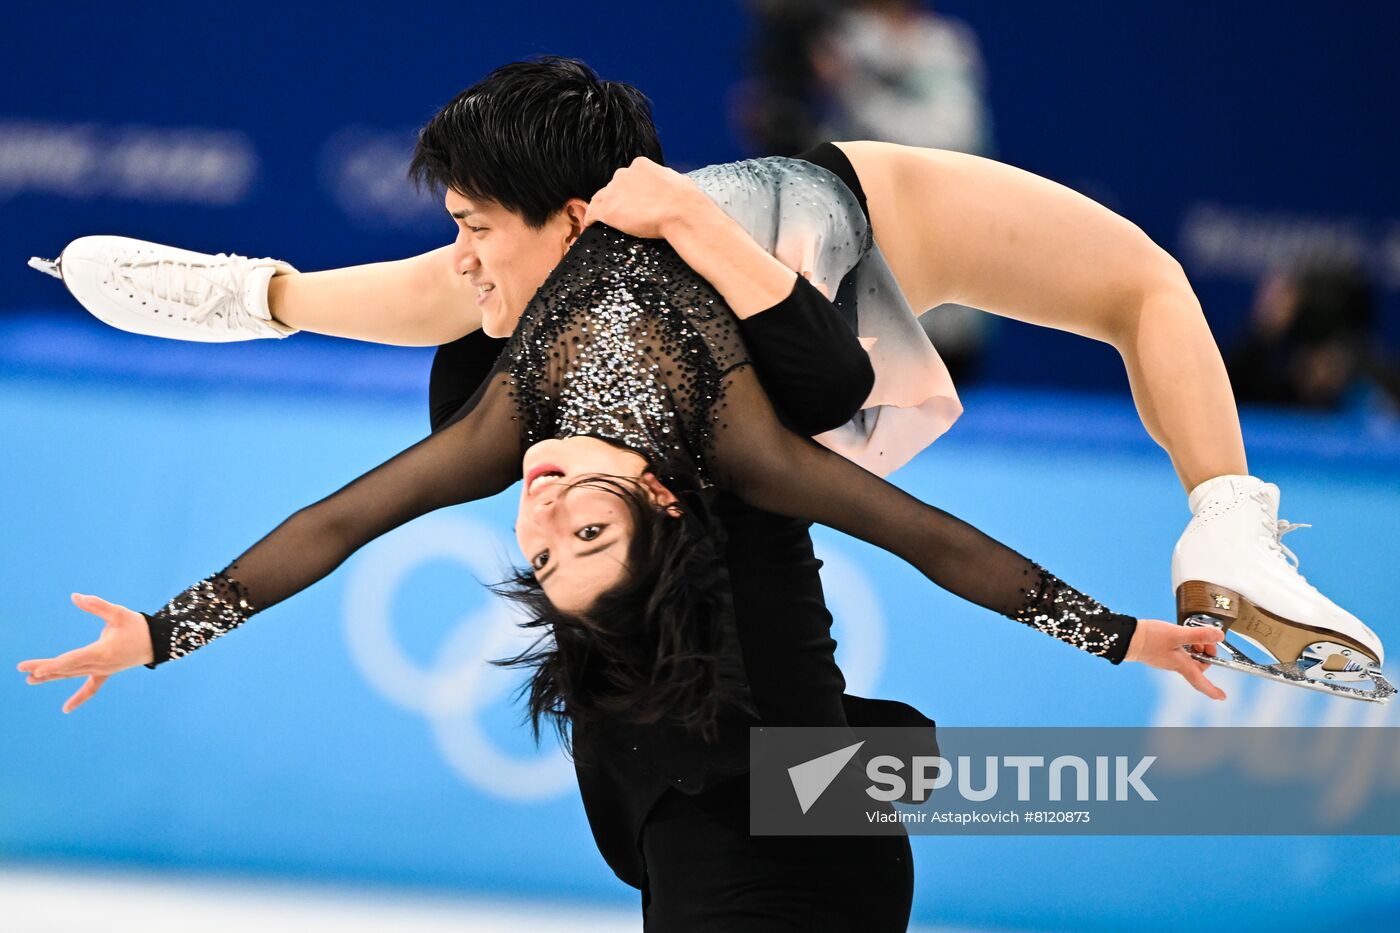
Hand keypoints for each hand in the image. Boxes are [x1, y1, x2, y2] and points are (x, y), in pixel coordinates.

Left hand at [16, 593, 154, 712]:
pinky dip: (78, 698)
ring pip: (73, 675)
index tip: (34, 670)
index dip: (51, 665)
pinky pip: (90, 688)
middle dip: (44, 670)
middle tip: (23, 671)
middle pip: (67, 669)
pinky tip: (66, 709)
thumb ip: (96, 605)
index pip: (71, 660)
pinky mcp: (106, 673)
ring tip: (30, 679)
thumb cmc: (138, 626)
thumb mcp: (118, 613)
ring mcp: (103, 671)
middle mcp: (100, 666)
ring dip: (52, 677)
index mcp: (102, 652)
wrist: (159, 642)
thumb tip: (74, 597)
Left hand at [582, 157, 712, 239]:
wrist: (682, 214)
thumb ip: (664, 180)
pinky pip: (592, 213)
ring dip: (603, 209)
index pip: (628, 178)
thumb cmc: (686, 200)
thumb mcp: (677, 180)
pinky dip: (591, 219)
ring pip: (601, 199)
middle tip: (626, 215)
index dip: (630, 191)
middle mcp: (624, 174)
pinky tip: (591, 225)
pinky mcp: (607, 209)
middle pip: (614, 188)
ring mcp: (614, 191)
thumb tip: (669, 184)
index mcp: (641, 165)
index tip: (634, 202)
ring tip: (605, 221)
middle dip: (618, 200)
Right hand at [1124, 618, 1226, 700]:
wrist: (1127, 637)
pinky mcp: (1162, 653)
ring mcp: (1168, 660)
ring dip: (1195, 647)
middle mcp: (1175, 665)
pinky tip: (1180, 635)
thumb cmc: (1149, 638)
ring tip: (1190, 634)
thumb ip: (1198, 635)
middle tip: (1204, 640)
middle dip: (1205, 653)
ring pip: (1189, 658)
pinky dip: (1185, 644)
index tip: (1222, 696)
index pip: (1201, 682)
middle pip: (1198, 666)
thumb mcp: (1176, 634)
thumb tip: (1219, 635)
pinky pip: (1179, 652)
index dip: (1213, 691)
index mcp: (1181, 665)